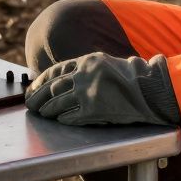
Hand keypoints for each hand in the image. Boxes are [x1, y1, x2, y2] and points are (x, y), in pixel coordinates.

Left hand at [24, 52, 180, 126]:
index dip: (41, 80)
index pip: (56, 70)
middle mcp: (85, 75)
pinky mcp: (94, 110)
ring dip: (47, 109)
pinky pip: (72, 116)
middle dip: (38, 95)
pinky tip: (59, 119)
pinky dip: (63, 118)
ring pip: (58, 102)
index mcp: (87, 61)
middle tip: (30, 102)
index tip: (33, 86)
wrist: (149, 89)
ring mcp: (89, 93)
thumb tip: (64, 78)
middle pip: (53, 86)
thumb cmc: (130, 77)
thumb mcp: (105, 62)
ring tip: (42, 112)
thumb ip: (85, 68)